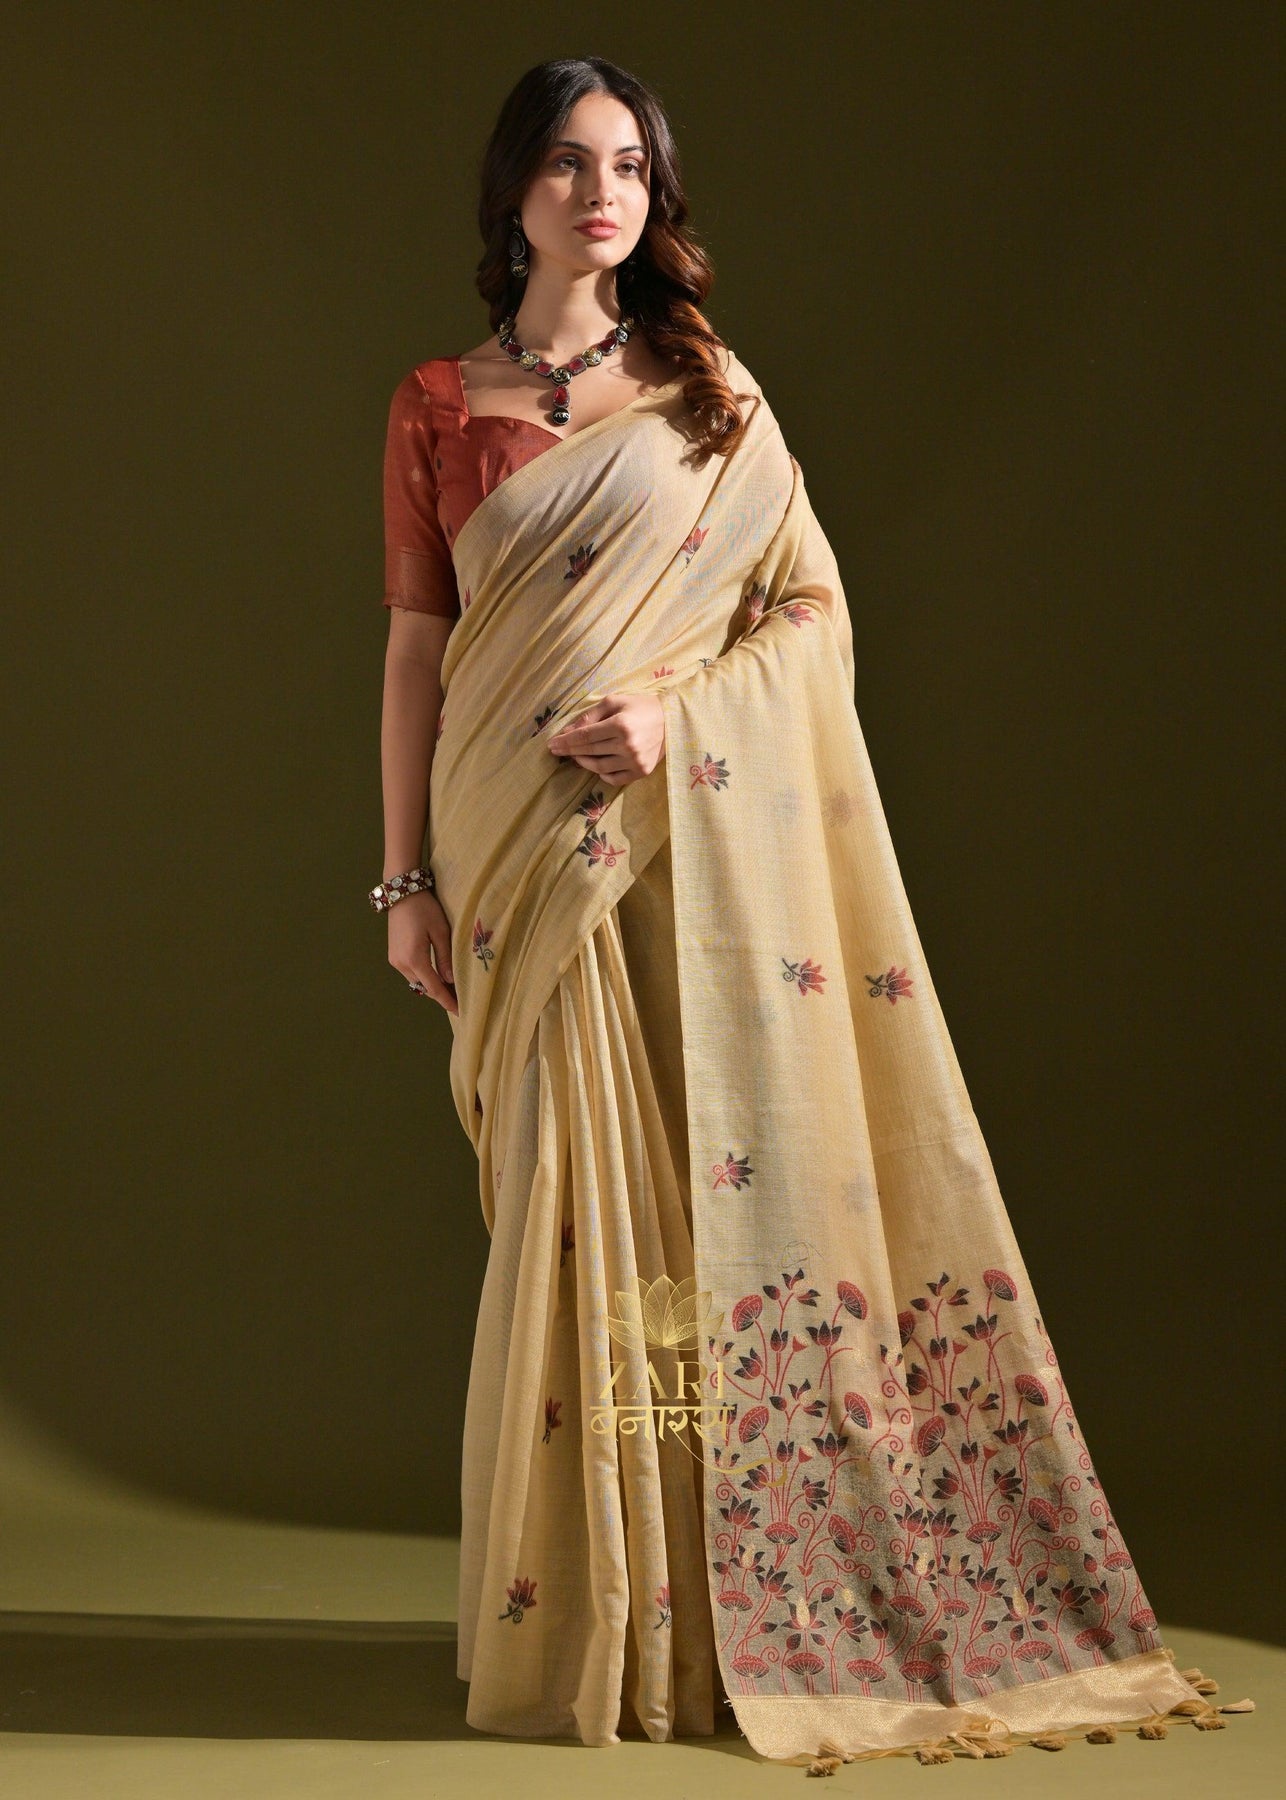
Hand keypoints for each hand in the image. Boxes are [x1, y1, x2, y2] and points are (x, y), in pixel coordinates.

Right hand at [387, 889, 457, 1015]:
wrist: (401, 893)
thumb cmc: (424, 908)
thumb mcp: (441, 932)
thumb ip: (445, 958)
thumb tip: (451, 981)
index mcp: (414, 959)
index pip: (434, 988)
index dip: (448, 1001)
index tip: (461, 1012)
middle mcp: (401, 964)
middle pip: (425, 987)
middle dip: (442, 995)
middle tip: (461, 999)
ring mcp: (395, 960)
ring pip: (417, 981)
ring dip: (433, 986)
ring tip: (452, 989)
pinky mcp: (393, 955)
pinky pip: (411, 973)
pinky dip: (424, 977)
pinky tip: (437, 976)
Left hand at [546, 692, 665, 785]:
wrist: (674, 720)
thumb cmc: (641, 706)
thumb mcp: (615, 702)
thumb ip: (590, 715)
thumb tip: (567, 731)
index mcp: (621, 725)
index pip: (585, 736)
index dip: (566, 741)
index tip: (551, 744)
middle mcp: (627, 746)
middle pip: (589, 752)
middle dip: (569, 751)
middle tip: (556, 750)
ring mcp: (635, 761)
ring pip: (599, 767)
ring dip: (583, 762)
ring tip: (576, 756)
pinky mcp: (641, 772)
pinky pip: (613, 778)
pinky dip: (601, 774)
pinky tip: (596, 765)